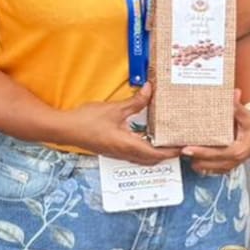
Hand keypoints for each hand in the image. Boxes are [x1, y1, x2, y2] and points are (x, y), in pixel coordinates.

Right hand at [57, 83, 181, 165]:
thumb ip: (135, 102)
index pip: (156, 154)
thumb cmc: (87, 120)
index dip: (172, 152)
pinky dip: (145, 151)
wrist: (65, 129)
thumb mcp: (114, 109)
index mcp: (128, 145)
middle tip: (179, 144)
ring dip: (156, 154)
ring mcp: (118, 154)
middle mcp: (124, 154)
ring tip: (167, 142)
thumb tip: (150, 89)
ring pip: (143, 160)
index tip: (184, 146)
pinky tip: (147, 140)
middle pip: (152, 160)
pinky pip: (134, 156)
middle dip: (167, 154)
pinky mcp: (113, 151)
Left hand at [182, 90, 249, 174]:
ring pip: (209, 169)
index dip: (202, 153)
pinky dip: (202, 165)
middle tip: (180, 150)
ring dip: (197, 162)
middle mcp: (234, 160)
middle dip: (194, 158)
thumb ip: (238, 107)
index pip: (217, 154)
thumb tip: (233, 94)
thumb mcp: (247, 116)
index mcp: (238, 150)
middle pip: (210, 164)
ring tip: (184, 153)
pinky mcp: (227, 166)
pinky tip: (193, 159)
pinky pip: (212, 170)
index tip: (188, 149)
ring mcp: (230, 165)